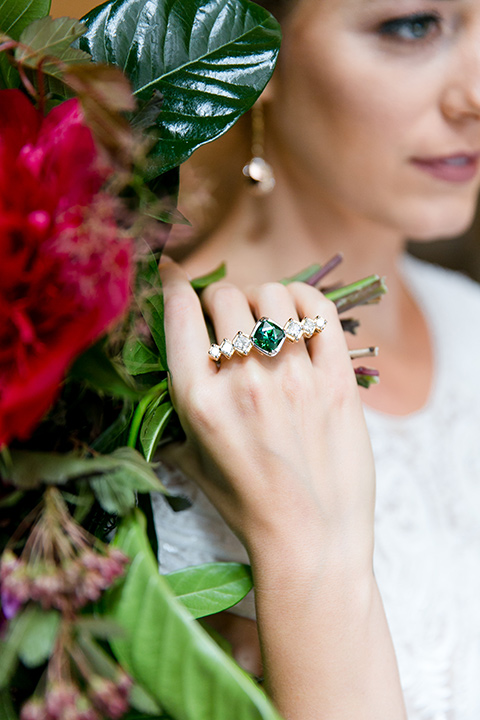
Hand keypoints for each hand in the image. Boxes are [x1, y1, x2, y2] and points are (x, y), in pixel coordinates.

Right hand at [159, 259, 375, 571]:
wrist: (312, 541)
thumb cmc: (248, 508)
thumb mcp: (193, 465)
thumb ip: (173, 419)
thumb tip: (166, 380)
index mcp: (198, 403)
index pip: (178, 314)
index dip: (173, 283)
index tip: (174, 274)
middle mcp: (242, 383)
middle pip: (224, 296)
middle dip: (220, 298)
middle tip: (229, 317)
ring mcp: (293, 379)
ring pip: (272, 295)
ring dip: (263, 297)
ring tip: (267, 319)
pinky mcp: (336, 381)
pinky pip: (320, 310)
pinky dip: (306, 300)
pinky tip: (299, 315)